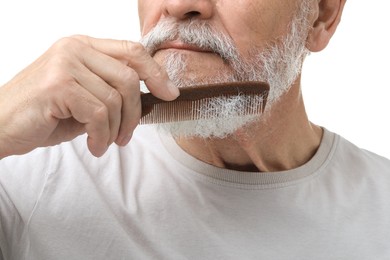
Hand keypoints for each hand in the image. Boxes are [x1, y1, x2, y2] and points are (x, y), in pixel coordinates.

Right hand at [0, 35, 178, 157]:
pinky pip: (99, 113)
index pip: (132, 51)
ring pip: (115, 99)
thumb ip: (111, 92)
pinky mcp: (57, 85)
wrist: (1, 125)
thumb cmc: (44, 114)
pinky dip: (102, 136)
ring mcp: (65, 64)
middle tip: (127, 136)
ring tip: (105, 143)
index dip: (156, 72)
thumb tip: (149, 98)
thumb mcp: (84, 98)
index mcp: (83, 46)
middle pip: (129, 77)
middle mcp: (75, 49)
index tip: (169, 93)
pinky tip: (94, 146)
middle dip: (135, 113)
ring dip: (116, 129)